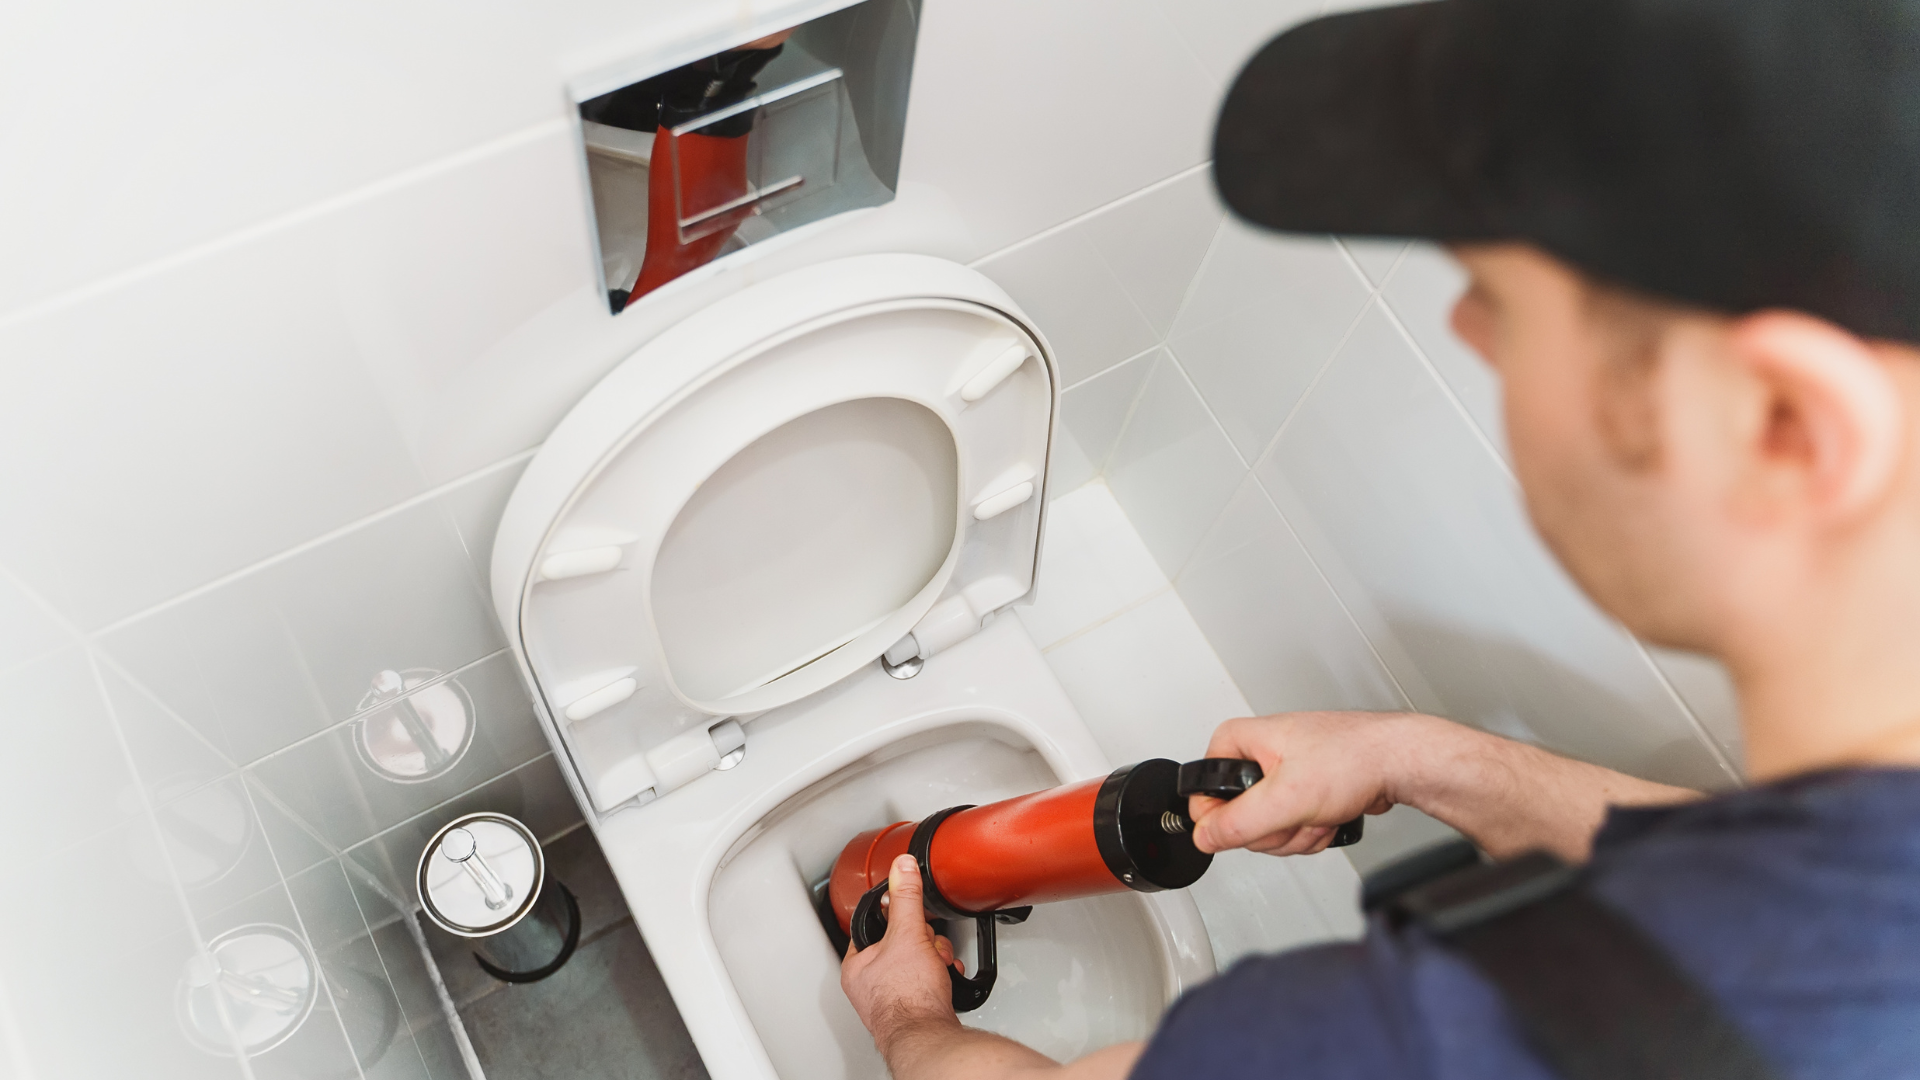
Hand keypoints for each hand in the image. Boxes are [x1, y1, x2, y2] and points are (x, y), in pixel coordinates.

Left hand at [841, 855, 962, 1053]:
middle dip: (923, 941)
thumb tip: (902, 868)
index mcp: (857, 965)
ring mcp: (891, 998)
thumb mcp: (908, 933)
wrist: (928, 1035)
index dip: (896, 918)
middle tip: (927, 948)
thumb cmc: (907, 997)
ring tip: (937, 966)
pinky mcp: (912, 1009)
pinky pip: (926, 981)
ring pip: (916, 961)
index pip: (874, 926)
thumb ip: (906, 897)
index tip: (908, 916)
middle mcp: (869, 984)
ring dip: (934, 958)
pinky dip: (939, 977)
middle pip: (900, 942)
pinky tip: (943, 979)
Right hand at [1189, 712, 1415, 855]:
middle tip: (1297, 813)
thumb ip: (1237, 822)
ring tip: (1318, 811)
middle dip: (1274, 828)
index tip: (1253, 821)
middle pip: (1237, 818)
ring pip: (1266, 829)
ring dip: (1297, 832)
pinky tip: (1328, 815)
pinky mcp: (1302, 792)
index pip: (1203, 794)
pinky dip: (1311, 831)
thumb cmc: (1353, 758)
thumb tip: (1205, 837)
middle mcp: (1257, 754)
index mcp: (1239, 741)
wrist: (1397, 763)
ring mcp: (1281, 775)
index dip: (1224, 819)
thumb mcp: (1285, 797)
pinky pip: (1290, 828)